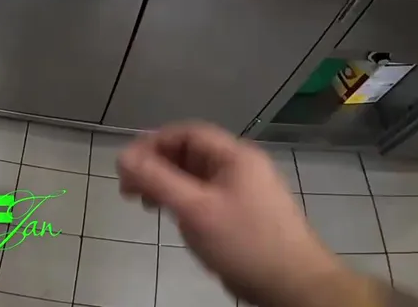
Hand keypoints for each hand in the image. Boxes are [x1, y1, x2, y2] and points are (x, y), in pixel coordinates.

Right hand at [117, 123, 376, 306]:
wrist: (294, 285)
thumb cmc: (244, 241)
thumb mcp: (195, 210)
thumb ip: (157, 180)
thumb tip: (123, 156)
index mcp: (235, 156)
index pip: (187, 133)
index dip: (153, 143)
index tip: (127, 165)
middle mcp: (242, 166)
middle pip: (191, 153)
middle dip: (157, 166)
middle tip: (129, 190)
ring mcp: (245, 190)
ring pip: (197, 177)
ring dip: (168, 185)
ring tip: (145, 205)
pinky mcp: (245, 213)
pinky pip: (207, 196)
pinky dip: (185, 201)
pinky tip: (175, 218)